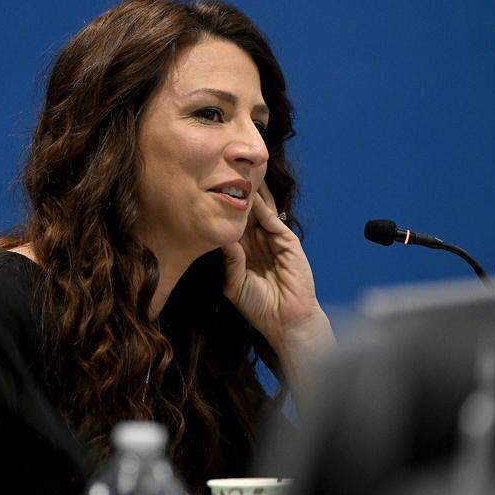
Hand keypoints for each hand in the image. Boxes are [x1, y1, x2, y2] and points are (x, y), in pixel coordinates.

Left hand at [221, 183, 332, 385]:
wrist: (285, 321)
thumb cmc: (259, 307)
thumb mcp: (235, 283)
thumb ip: (230, 260)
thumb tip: (223, 237)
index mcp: (244, 254)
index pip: (231, 227)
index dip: (221, 212)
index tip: (206, 195)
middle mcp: (258, 244)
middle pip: (246, 215)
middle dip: (236, 197)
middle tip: (222, 174)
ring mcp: (274, 242)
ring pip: (261, 213)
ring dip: (251, 196)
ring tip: (240, 174)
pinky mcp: (288, 243)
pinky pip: (274, 222)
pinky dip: (265, 208)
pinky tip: (254, 196)